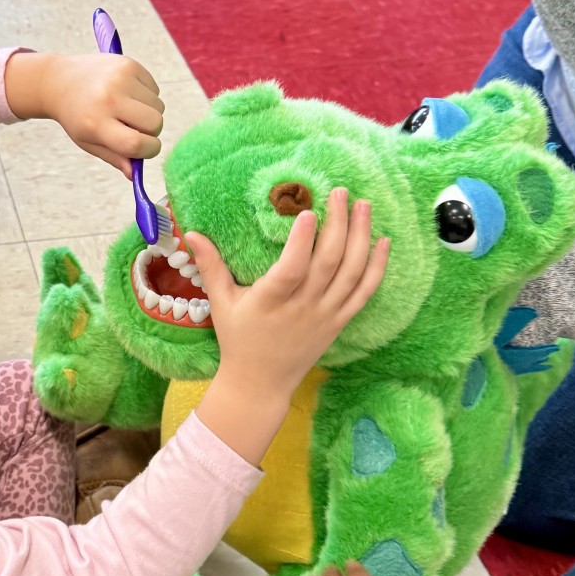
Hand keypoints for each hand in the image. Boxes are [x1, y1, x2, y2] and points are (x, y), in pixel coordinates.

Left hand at [3, 52, 163, 175]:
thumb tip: (135, 175)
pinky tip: (128, 94)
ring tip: (128, 109)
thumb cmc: (77, 116)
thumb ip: (114, 158)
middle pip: (155, 123)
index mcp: (96, 123)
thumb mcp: (88, 142)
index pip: (137, 144)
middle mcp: (109, 98)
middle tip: (135, 128)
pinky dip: (147, 96)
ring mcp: (121, 78)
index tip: (145, 149)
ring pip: (159, 106)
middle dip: (151, 131)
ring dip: (150, 112)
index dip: (148, 151)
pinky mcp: (129, 65)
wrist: (60, 81)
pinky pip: (155, 89)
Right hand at [192, 188, 388, 462]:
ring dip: (361, 237)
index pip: (291, 269)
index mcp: (271, 301)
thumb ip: (210, 266)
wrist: (260, 383)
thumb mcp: (221, 303)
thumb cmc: (238, 340)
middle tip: (341, 192)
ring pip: (351, 273)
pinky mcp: (339, 322)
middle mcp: (302, 308)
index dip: (301, 241)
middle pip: (328, 263)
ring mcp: (325, 315)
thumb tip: (191, 233)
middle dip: (338, 224)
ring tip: (365, 206)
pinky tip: (383, 241)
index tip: (307, 211)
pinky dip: (376, 267)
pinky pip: (364, 293)